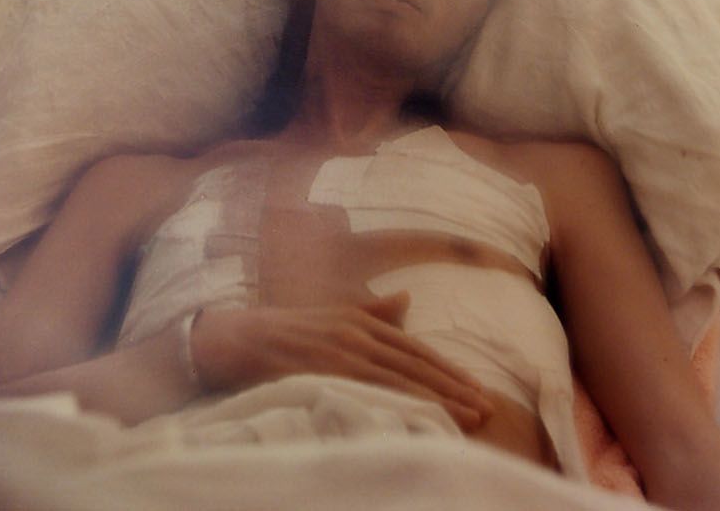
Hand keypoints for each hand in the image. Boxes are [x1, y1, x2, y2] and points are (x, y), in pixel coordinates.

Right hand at [190, 293, 495, 430]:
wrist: (233, 337)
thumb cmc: (282, 329)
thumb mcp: (330, 315)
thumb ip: (370, 311)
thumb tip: (406, 300)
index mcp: (359, 320)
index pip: (415, 349)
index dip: (448, 370)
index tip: (476, 390)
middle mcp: (354, 333)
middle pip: (414, 365)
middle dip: (452, 388)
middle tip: (486, 410)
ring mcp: (338, 353)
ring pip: (398, 380)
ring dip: (435, 399)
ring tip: (467, 419)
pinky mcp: (321, 371)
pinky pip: (366, 392)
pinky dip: (396, 404)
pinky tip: (417, 418)